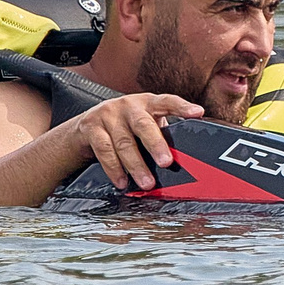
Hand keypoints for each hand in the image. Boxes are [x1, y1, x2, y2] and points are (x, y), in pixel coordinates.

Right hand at [64, 93, 201, 190]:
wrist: (86, 126)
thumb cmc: (125, 127)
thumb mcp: (144, 124)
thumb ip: (162, 135)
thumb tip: (185, 159)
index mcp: (147, 102)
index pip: (167, 101)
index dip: (182, 107)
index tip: (197, 113)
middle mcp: (128, 106)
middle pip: (143, 124)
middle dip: (156, 145)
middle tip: (166, 163)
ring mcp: (108, 115)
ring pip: (123, 142)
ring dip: (136, 166)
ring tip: (147, 183)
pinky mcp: (91, 127)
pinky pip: (104, 150)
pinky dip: (114, 169)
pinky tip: (122, 181)